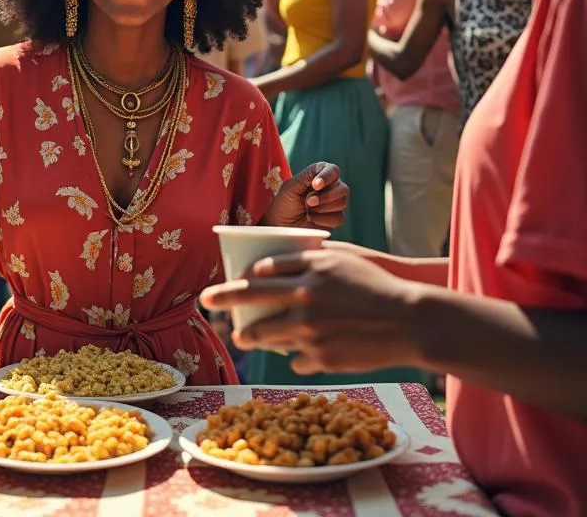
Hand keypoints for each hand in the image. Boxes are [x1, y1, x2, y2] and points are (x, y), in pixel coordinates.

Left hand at [199, 249, 421, 372]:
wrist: (410, 321)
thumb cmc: (376, 284)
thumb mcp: (342, 260)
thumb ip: (308, 258)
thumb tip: (273, 263)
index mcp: (309, 270)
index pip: (262, 271)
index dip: (241, 277)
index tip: (233, 280)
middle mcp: (305, 298)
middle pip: (251, 299)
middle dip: (223, 300)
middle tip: (207, 302)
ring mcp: (311, 330)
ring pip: (266, 335)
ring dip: (249, 336)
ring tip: (242, 337)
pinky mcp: (321, 357)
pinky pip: (295, 359)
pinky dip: (296, 356)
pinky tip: (299, 353)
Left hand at [262, 162, 347, 231]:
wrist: (281, 225)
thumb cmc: (284, 203)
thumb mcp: (291, 187)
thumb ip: (306, 177)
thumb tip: (320, 177)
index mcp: (319, 175)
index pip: (333, 170)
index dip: (327, 176)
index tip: (315, 185)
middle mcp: (330, 188)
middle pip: (343, 189)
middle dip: (326, 196)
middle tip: (308, 202)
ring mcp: (334, 204)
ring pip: (342, 203)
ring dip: (322, 207)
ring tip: (307, 210)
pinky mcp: (334, 219)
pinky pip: (338, 218)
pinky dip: (322, 219)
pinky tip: (311, 218)